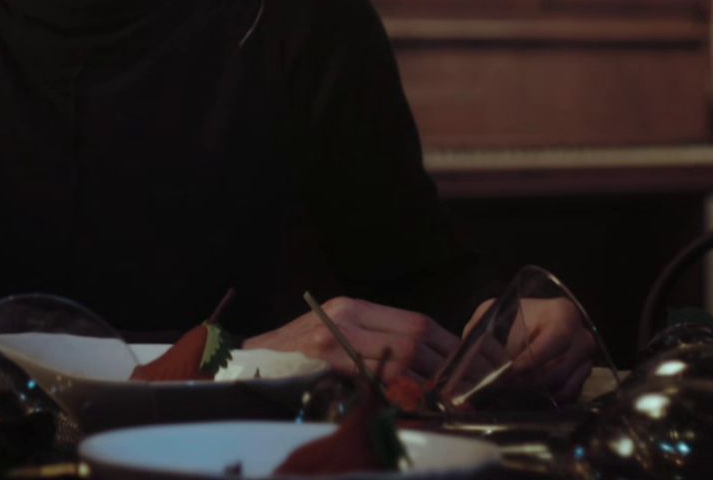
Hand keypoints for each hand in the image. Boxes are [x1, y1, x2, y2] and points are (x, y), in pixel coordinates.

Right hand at [244, 296, 459, 379]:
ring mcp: (334, 341)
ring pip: (401, 359)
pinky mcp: (324, 365)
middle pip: (414, 338)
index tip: (465, 365)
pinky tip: (413, 405)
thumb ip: (372, 338)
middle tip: (464, 388)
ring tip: (447, 399)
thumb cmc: (292, 354)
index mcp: (352, 307)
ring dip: (429, 382)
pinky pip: (375, 380)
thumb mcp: (334, 333)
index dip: (446, 345)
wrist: (247, 363)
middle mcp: (346, 317)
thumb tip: (424, 359)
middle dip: (445, 366)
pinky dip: (400, 395)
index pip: (415, 321)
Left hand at [459, 297, 596, 400]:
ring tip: (513, 390)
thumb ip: (480, 330)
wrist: (526, 324)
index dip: (535, 358)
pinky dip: (548, 401)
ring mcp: (585, 359)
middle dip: (530, 381)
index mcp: (563, 313)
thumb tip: (466, 359)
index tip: (512, 370)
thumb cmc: (511, 317)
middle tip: (506, 385)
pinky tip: (529, 396)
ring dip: (537, 393)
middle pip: (560, 367)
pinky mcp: (582, 379)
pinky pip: (569, 397)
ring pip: (565, 386)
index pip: (557, 339)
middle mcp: (581, 336)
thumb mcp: (492, 314)